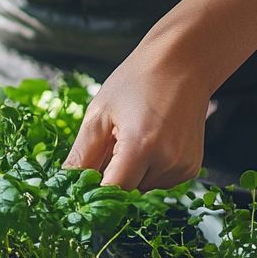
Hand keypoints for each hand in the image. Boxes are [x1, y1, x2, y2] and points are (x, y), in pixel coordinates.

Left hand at [64, 46, 209, 190]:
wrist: (182, 66)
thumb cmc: (136, 83)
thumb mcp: (98, 115)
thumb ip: (82, 155)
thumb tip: (66, 184)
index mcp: (141, 147)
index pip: (112, 191)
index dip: (93, 190)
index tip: (81, 181)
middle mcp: (167, 161)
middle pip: (126, 192)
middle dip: (109, 176)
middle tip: (107, 145)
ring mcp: (183, 167)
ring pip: (141, 188)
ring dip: (128, 173)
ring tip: (129, 138)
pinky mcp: (191, 168)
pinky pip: (157, 181)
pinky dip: (146, 170)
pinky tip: (147, 142)